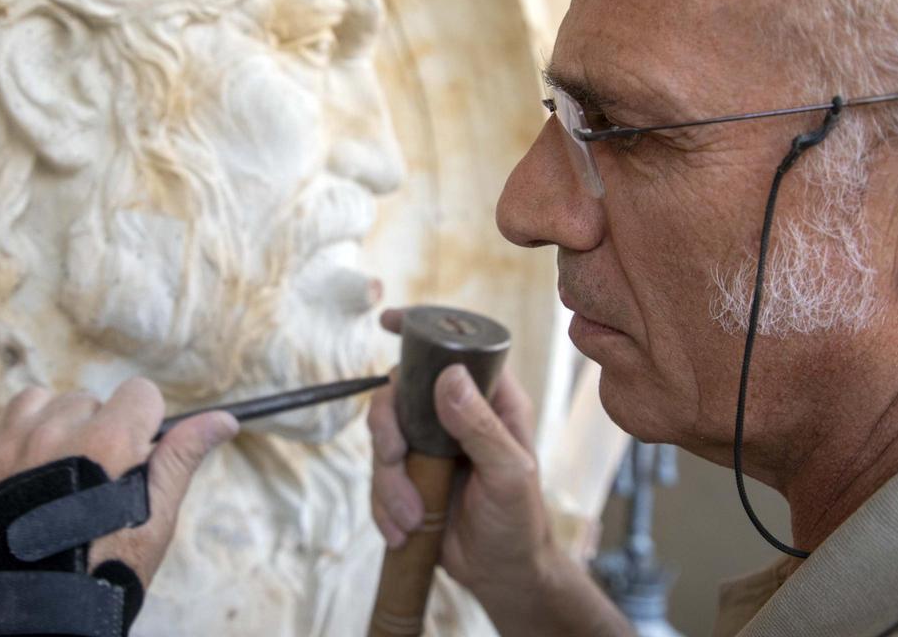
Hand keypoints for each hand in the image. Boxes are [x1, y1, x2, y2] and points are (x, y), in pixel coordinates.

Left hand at [0, 377, 237, 586]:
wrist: (28, 628)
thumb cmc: (101, 579)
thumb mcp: (153, 522)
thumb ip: (180, 460)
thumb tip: (223, 420)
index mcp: (109, 441)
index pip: (138, 393)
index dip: (140, 426)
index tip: (131, 457)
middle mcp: (54, 431)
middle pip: (85, 399)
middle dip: (91, 430)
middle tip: (85, 483)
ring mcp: (3, 446)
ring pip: (31, 403)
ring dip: (40, 428)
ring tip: (43, 476)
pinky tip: (2, 477)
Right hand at [368, 309, 553, 600]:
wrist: (500, 575)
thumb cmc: (520, 521)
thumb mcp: (508, 474)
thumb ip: (480, 426)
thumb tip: (449, 375)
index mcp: (490, 400)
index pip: (455, 349)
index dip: (421, 331)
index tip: (389, 322)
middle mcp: (455, 415)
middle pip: (398, 395)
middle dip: (386, 432)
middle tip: (395, 458)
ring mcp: (428, 446)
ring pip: (381, 441)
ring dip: (388, 484)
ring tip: (413, 518)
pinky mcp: (408, 478)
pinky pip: (377, 479)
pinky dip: (383, 508)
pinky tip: (404, 531)